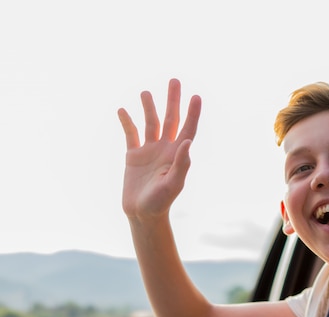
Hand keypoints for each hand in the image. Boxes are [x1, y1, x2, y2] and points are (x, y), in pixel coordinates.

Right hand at [117, 79, 201, 218]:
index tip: (196, 96)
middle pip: (170, 119)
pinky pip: (130, 134)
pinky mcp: (133, 156)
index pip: (187, 129)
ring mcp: (149, 151)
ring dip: (148, 107)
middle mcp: (165, 149)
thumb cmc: (161, 202)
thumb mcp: (173, 184)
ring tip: (146, 92)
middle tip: (174, 80)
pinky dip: (127, 122)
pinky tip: (123, 110)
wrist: (142, 214)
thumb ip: (181, 163)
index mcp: (177, 154)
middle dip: (172, 101)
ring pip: (150, 123)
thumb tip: (188, 141)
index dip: (193, 113)